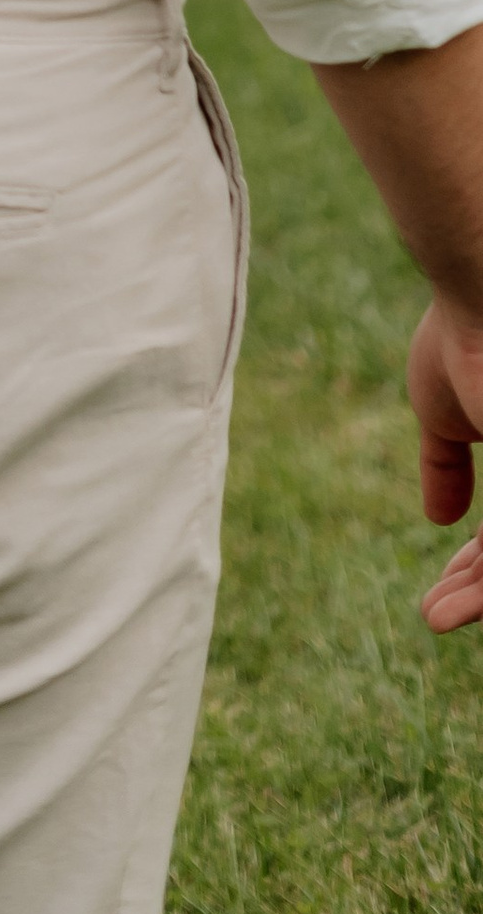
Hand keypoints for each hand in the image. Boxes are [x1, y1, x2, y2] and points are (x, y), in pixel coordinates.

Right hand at [411, 300, 482, 627]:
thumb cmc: (461, 338)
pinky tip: (451, 606)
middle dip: (478, 589)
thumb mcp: (447, 412)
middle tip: (435, 614)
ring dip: (480, 598)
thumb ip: (445, 464)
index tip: (441, 588)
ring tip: (435, 618)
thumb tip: (439, 517)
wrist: (478, 296)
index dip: (475, 565)